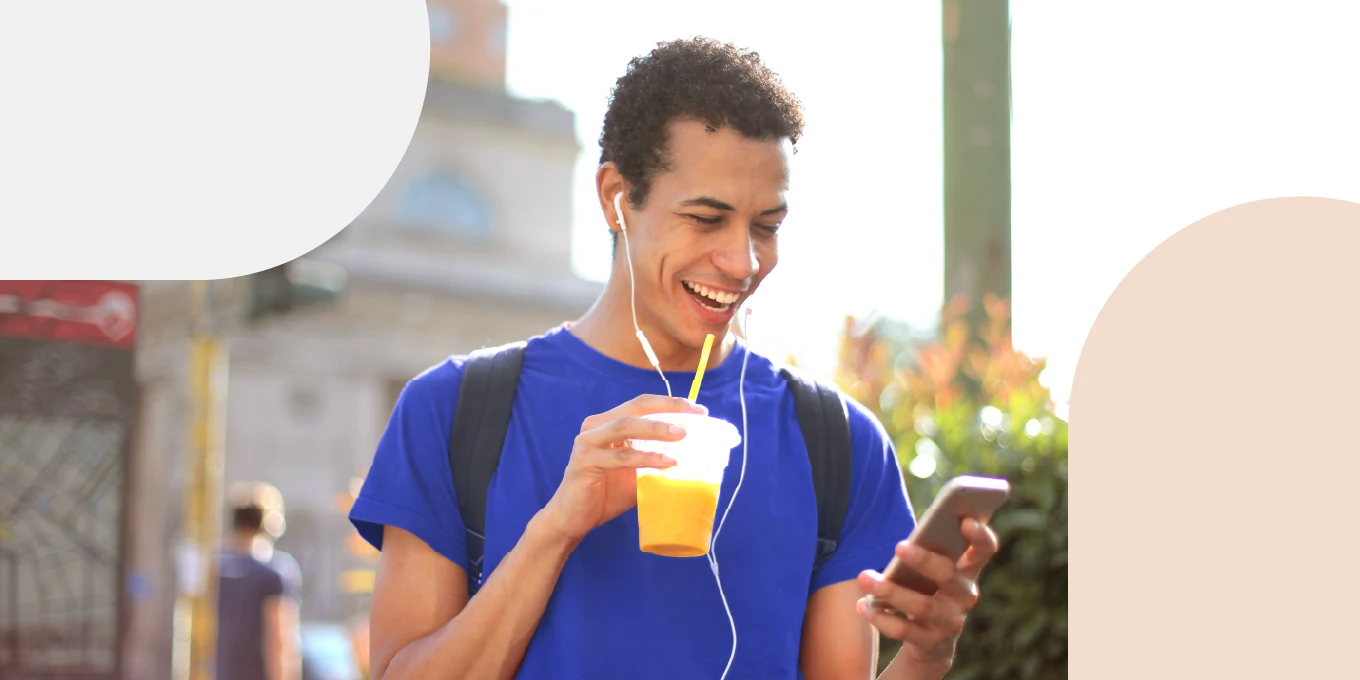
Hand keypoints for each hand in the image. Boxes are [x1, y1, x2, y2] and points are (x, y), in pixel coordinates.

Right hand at [541, 395, 705, 542]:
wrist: (574, 518)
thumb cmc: (607, 494)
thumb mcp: (638, 474)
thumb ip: (657, 461)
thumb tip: (696, 459)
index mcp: (610, 422)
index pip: (643, 404)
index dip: (671, 403)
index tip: (699, 410)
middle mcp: (597, 425)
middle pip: (637, 407)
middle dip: (669, 408)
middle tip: (695, 415)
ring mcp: (588, 440)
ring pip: (626, 426)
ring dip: (657, 429)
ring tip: (682, 435)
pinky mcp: (585, 460)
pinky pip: (620, 456)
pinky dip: (645, 457)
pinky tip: (667, 462)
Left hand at [855, 519, 999, 670]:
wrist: (932, 645)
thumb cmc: (928, 592)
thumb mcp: (933, 574)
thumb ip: (928, 554)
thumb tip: (904, 540)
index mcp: (967, 572)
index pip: (984, 551)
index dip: (980, 536)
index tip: (966, 520)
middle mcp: (964, 596)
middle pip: (948, 575)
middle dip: (924, 560)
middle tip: (899, 546)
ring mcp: (950, 622)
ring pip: (921, 605)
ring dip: (890, 591)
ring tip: (864, 577)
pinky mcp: (931, 643)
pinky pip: (904, 630)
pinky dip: (881, 617)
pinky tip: (863, 605)